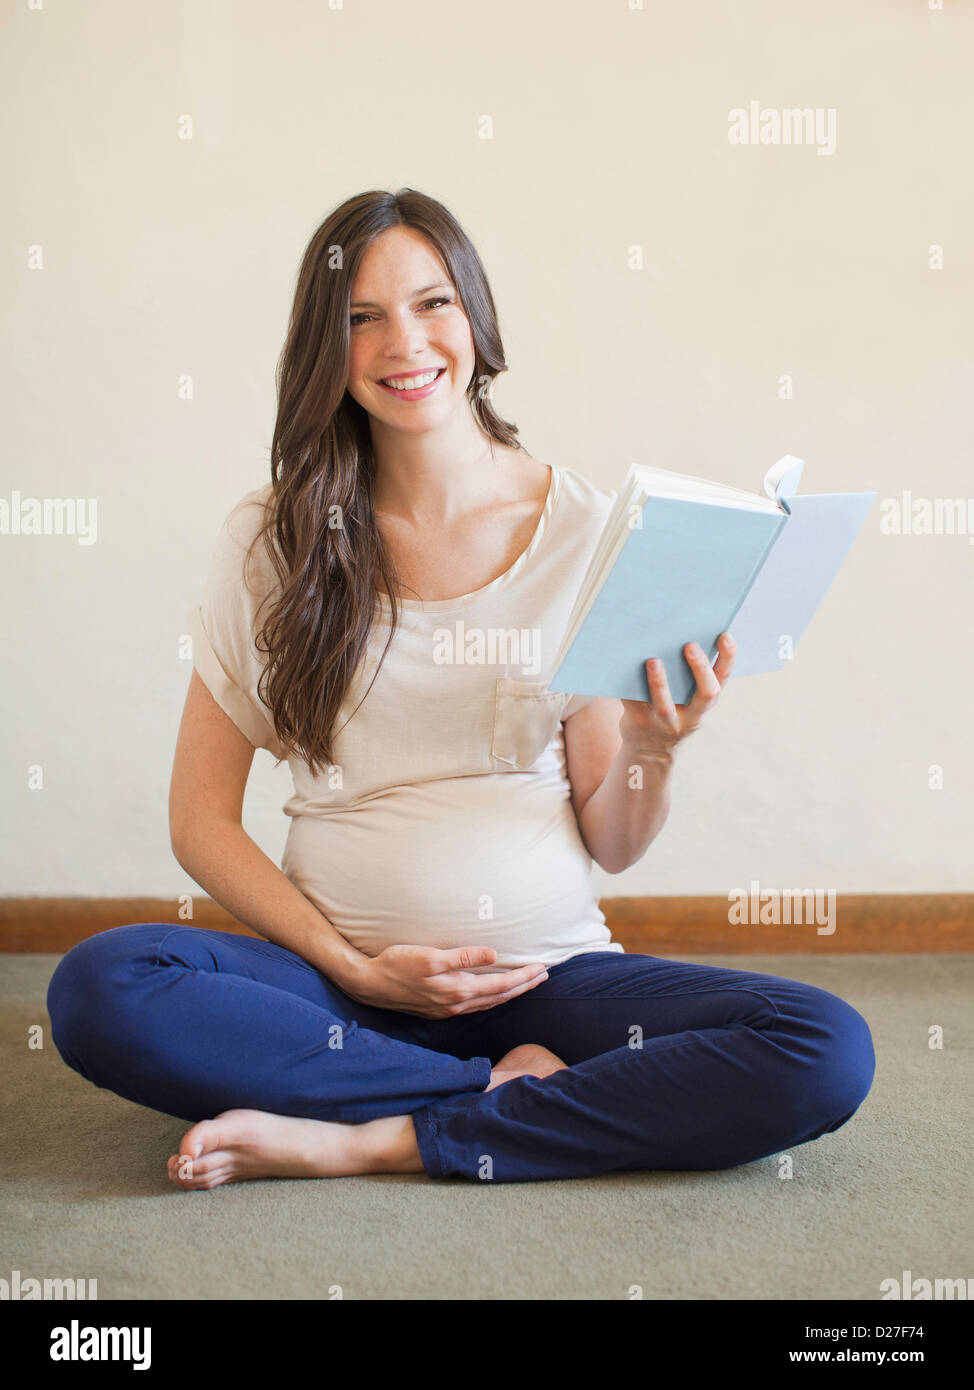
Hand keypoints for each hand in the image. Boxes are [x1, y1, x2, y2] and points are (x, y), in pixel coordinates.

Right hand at [340, 943, 549, 1019]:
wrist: (368, 984)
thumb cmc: (396, 964)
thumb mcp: (429, 956)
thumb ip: (463, 957)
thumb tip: (494, 955)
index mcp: (457, 991)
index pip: (501, 986)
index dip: (523, 978)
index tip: (542, 968)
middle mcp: (456, 1005)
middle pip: (499, 997)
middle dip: (523, 986)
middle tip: (544, 975)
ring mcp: (447, 1009)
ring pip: (488, 1003)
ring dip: (509, 993)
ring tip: (525, 983)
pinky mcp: (438, 1009)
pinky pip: (475, 1004)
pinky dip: (491, 997)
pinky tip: (492, 992)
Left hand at [618, 631, 736, 757]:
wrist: (648, 751)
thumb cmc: (669, 711)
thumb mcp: (684, 700)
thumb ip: (684, 675)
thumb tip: (669, 632)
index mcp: (705, 702)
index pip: (723, 677)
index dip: (728, 657)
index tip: (725, 635)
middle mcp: (691, 715)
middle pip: (705, 693)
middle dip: (700, 669)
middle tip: (690, 646)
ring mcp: (665, 723)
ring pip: (665, 704)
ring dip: (660, 682)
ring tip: (653, 661)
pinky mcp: (640, 724)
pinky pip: (633, 704)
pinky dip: (626, 685)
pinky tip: (622, 665)